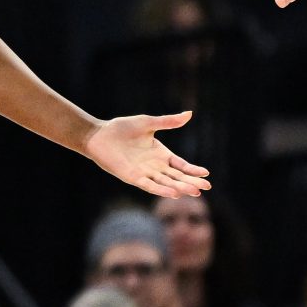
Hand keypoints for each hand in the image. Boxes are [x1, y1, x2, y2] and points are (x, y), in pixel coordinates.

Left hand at [82, 113, 208, 197]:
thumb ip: (168, 121)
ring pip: (166, 183)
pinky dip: (161, 189)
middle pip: (177, 176)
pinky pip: (150, 186)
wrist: (99, 135)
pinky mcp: (133, 178)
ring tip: (195, 191)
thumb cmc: (122, 128)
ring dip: (180, 187)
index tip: (206, 174)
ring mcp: (144, 173)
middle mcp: (155, 166)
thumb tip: (190, 113)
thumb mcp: (148, 123)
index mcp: (161, 154)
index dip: (193, 170)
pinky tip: (173, 193)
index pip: (181, 165)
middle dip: (192, 182)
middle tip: (207, 188)